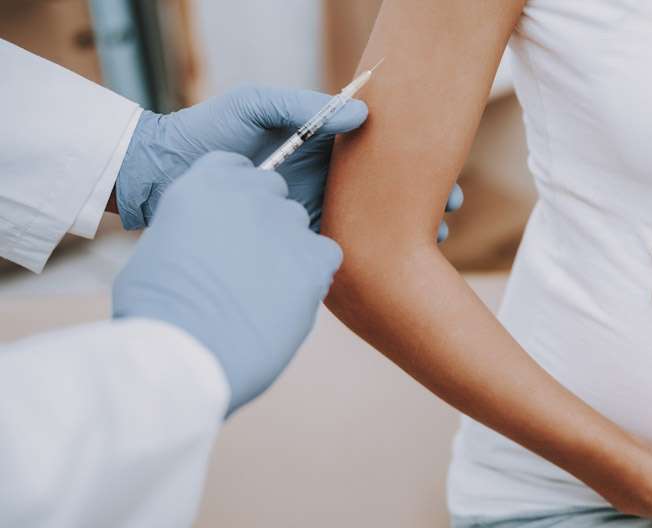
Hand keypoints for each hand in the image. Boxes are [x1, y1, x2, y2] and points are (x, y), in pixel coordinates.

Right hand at [113, 152, 340, 413]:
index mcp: (202, 185)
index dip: (236, 196)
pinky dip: (313, 274)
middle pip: (273, 192)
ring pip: (299, 225)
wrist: (181, 352)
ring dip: (287, 250)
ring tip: (261, 292)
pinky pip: (326, 255)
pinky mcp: (313, 260)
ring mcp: (284, 225)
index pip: (235, 167)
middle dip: (263, 221)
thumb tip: (209, 241)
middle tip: (247, 263)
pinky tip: (287, 299)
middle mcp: (248, 194)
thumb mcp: (158, 251)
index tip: (230, 224)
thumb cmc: (157, 314)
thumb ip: (193, 230)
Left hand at [115, 86, 462, 238]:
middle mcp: (323, 178)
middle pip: (385, 191)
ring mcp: (312, 209)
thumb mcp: (253, 105)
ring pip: (371, 221)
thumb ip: (301, 105)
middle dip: (424, 200)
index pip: (379, 151)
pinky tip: (396, 261)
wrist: (162, 177)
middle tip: (452, 211)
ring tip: (437, 238)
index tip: (447, 172)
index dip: (416, 161)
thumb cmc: (207, 132)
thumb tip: (362, 116)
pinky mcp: (295, 238)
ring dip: (406, 229)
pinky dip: (371, 253)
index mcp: (319, 145)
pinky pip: (340, 244)